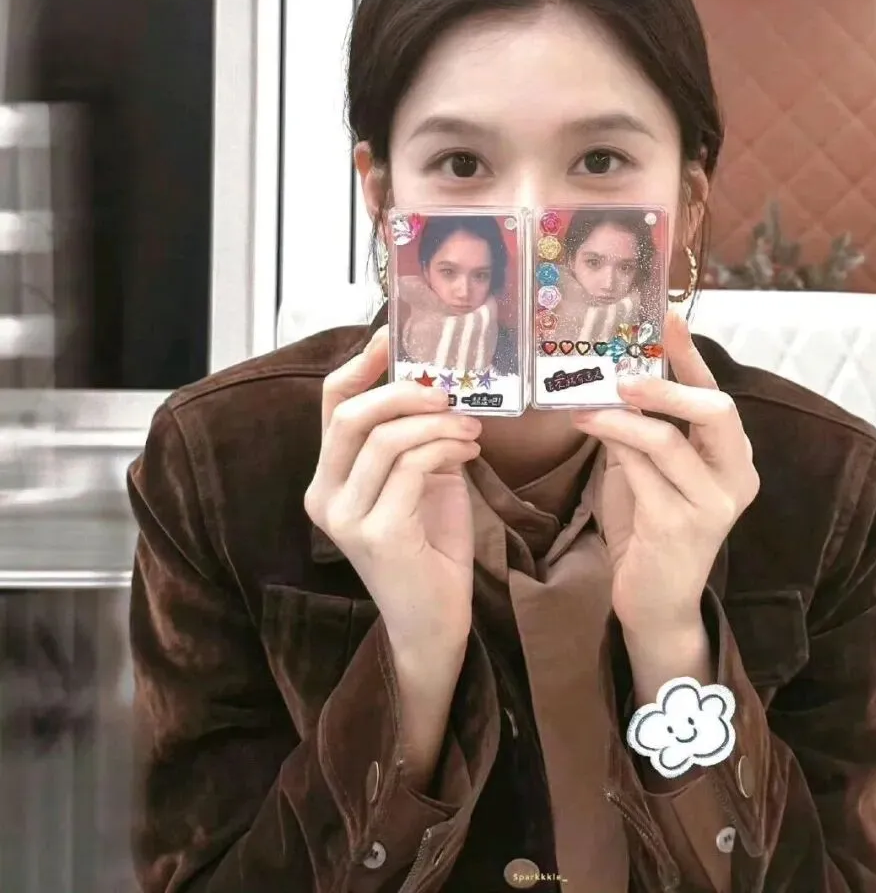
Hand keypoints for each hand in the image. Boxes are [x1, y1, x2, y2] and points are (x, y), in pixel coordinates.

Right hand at [304, 327, 480, 657]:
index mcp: (328, 477)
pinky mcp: (377, 534)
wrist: (435, 619)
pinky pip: (411, 468)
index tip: (392, 337)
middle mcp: (323, 495)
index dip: (361, 364)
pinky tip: (468, 454)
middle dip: (405, 392)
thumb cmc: (430, 545)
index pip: (332, 404)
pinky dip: (445, 449)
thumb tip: (436, 383)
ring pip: (385, 439)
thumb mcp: (420, 478)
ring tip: (470, 430)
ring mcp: (345, 517)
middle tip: (448, 392)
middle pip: (352, 415)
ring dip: (437, 423)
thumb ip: (415, 438)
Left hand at [571, 312, 759, 638]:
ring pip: (669, 442)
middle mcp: (736, 476)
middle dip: (667, 386)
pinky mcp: (681, 526)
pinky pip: (643, 472)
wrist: (656, 600)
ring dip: (620, 418)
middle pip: (717, 412)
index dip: (690, 354)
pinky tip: (588, 431)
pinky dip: (612, 445)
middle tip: (622, 375)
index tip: (666, 315)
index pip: (716, 394)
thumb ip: (645, 427)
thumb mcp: (650, 468)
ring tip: (583, 406)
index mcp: (733, 456)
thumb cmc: (651, 526)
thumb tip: (613, 376)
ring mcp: (713, 503)